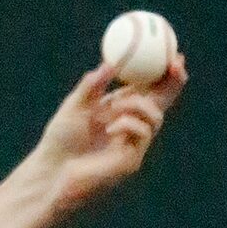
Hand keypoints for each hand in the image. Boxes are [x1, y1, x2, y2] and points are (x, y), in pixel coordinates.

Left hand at [30, 54, 187, 213]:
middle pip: (162, 102)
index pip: (148, 89)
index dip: (162, 72)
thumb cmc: (58, 143)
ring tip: (113, 109)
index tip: (171, 52)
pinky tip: (109, 129)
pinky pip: (143, 132)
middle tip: (176, 63)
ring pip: (155, 116)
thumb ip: (91, 86)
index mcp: (118, 111)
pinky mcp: (130, 162)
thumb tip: (110, 63)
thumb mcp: (74, 107)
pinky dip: (128, 123)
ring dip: (138, 104)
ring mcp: (132, 146)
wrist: (50, 175)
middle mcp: (130, 127)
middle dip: (174, 82)